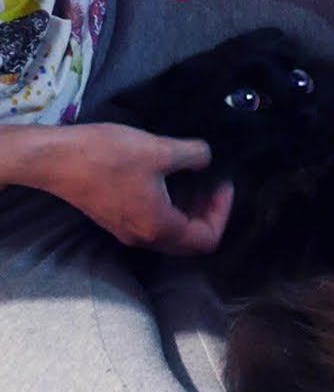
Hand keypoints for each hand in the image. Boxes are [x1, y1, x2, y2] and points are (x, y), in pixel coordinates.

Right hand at [34, 124, 233, 254]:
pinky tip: (168, 179)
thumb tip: (207, 158)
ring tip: (194, 178)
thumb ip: (194, 156)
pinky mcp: (115, 218)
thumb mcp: (160, 150)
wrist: (53, 158)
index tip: (223, 184)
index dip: (222, 212)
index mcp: (159, 228)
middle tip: (213, 183)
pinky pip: (153, 222)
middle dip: (208, 212)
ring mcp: (127, 231)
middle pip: (190, 241)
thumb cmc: (106, 155)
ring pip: (171, 232)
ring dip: (188, 209)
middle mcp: (144, 238)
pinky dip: (169, 206)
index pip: (206, 239)